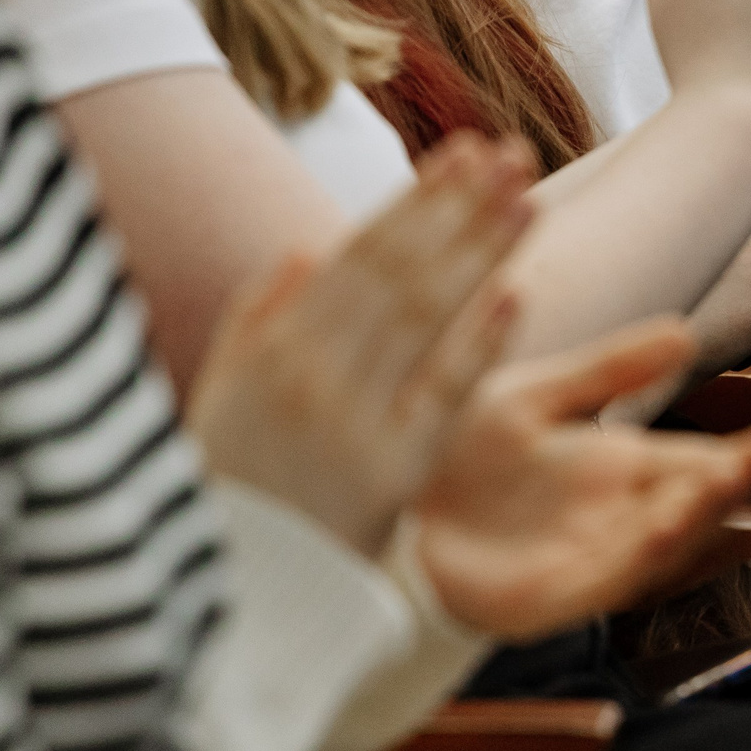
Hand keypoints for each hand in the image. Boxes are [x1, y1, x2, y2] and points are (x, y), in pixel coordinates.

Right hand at [189, 134, 536, 553]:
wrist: (232, 598)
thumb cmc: (230, 495)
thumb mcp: (220, 400)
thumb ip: (258, 322)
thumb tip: (307, 252)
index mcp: (272, 349)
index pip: (358, 253)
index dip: (417, 200)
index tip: (463, 152)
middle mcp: (312, 374)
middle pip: (400, 273)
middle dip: (460, 208)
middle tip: (513, 154)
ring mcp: (353, 422)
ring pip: (425, 319)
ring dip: (481, 252)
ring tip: (530, 200)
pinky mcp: (391, 476)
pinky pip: (440, 398)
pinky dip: (475, 344)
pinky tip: (513, 295)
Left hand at [413, 320, 750, 639]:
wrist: (388, 512)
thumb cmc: (458, 457)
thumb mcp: (536, 397)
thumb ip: (607, 371)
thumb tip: (684, 332)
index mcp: (618, 466)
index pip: (696, 460)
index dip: (741, 453)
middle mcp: (616, 515)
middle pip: (693, 503)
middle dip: (733, 482)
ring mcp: (590, 558)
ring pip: (660, 542)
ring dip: (694, 514)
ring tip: (723, 480)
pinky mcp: (555, 597)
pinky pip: (607, 579)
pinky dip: (637, 556)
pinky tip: (659, 529)